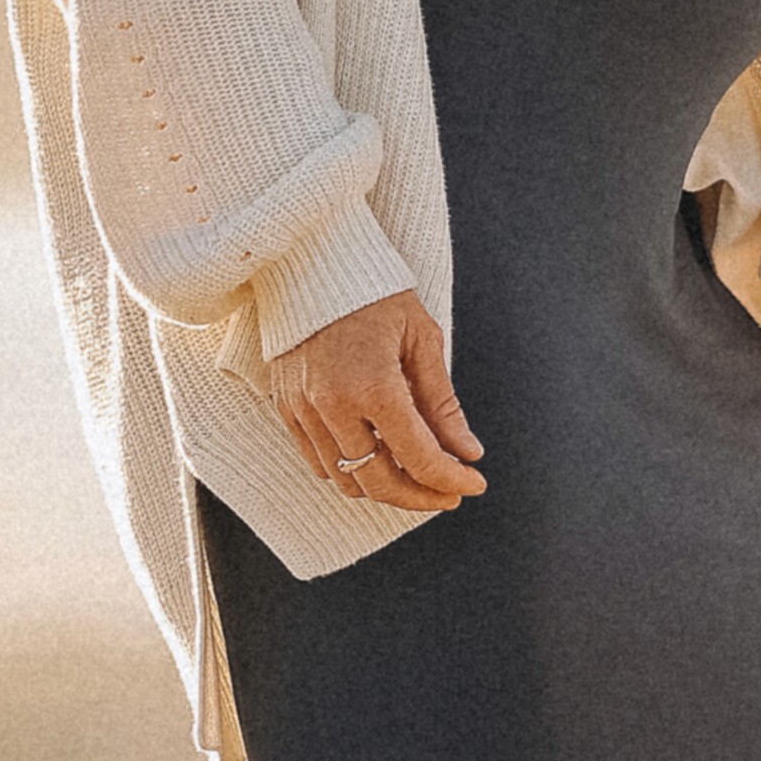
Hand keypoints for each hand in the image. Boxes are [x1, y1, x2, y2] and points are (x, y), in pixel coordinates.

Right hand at [268, 291, 485, 512]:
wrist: (312, 264)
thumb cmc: (376, 296)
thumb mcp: (422, 341)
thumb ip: (442, 404)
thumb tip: (468, 452)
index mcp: (373, 385)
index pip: (418, 457)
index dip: (451, 478)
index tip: (475, 482)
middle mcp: (331, 405)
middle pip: (379, 482)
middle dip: (420, 497)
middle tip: (449, 492)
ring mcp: (302, 410)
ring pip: (345, 480)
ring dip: (386, 489)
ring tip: (418, 478)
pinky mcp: (285, 408)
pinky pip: (318, 462)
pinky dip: (351, 472)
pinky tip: (379, 460)